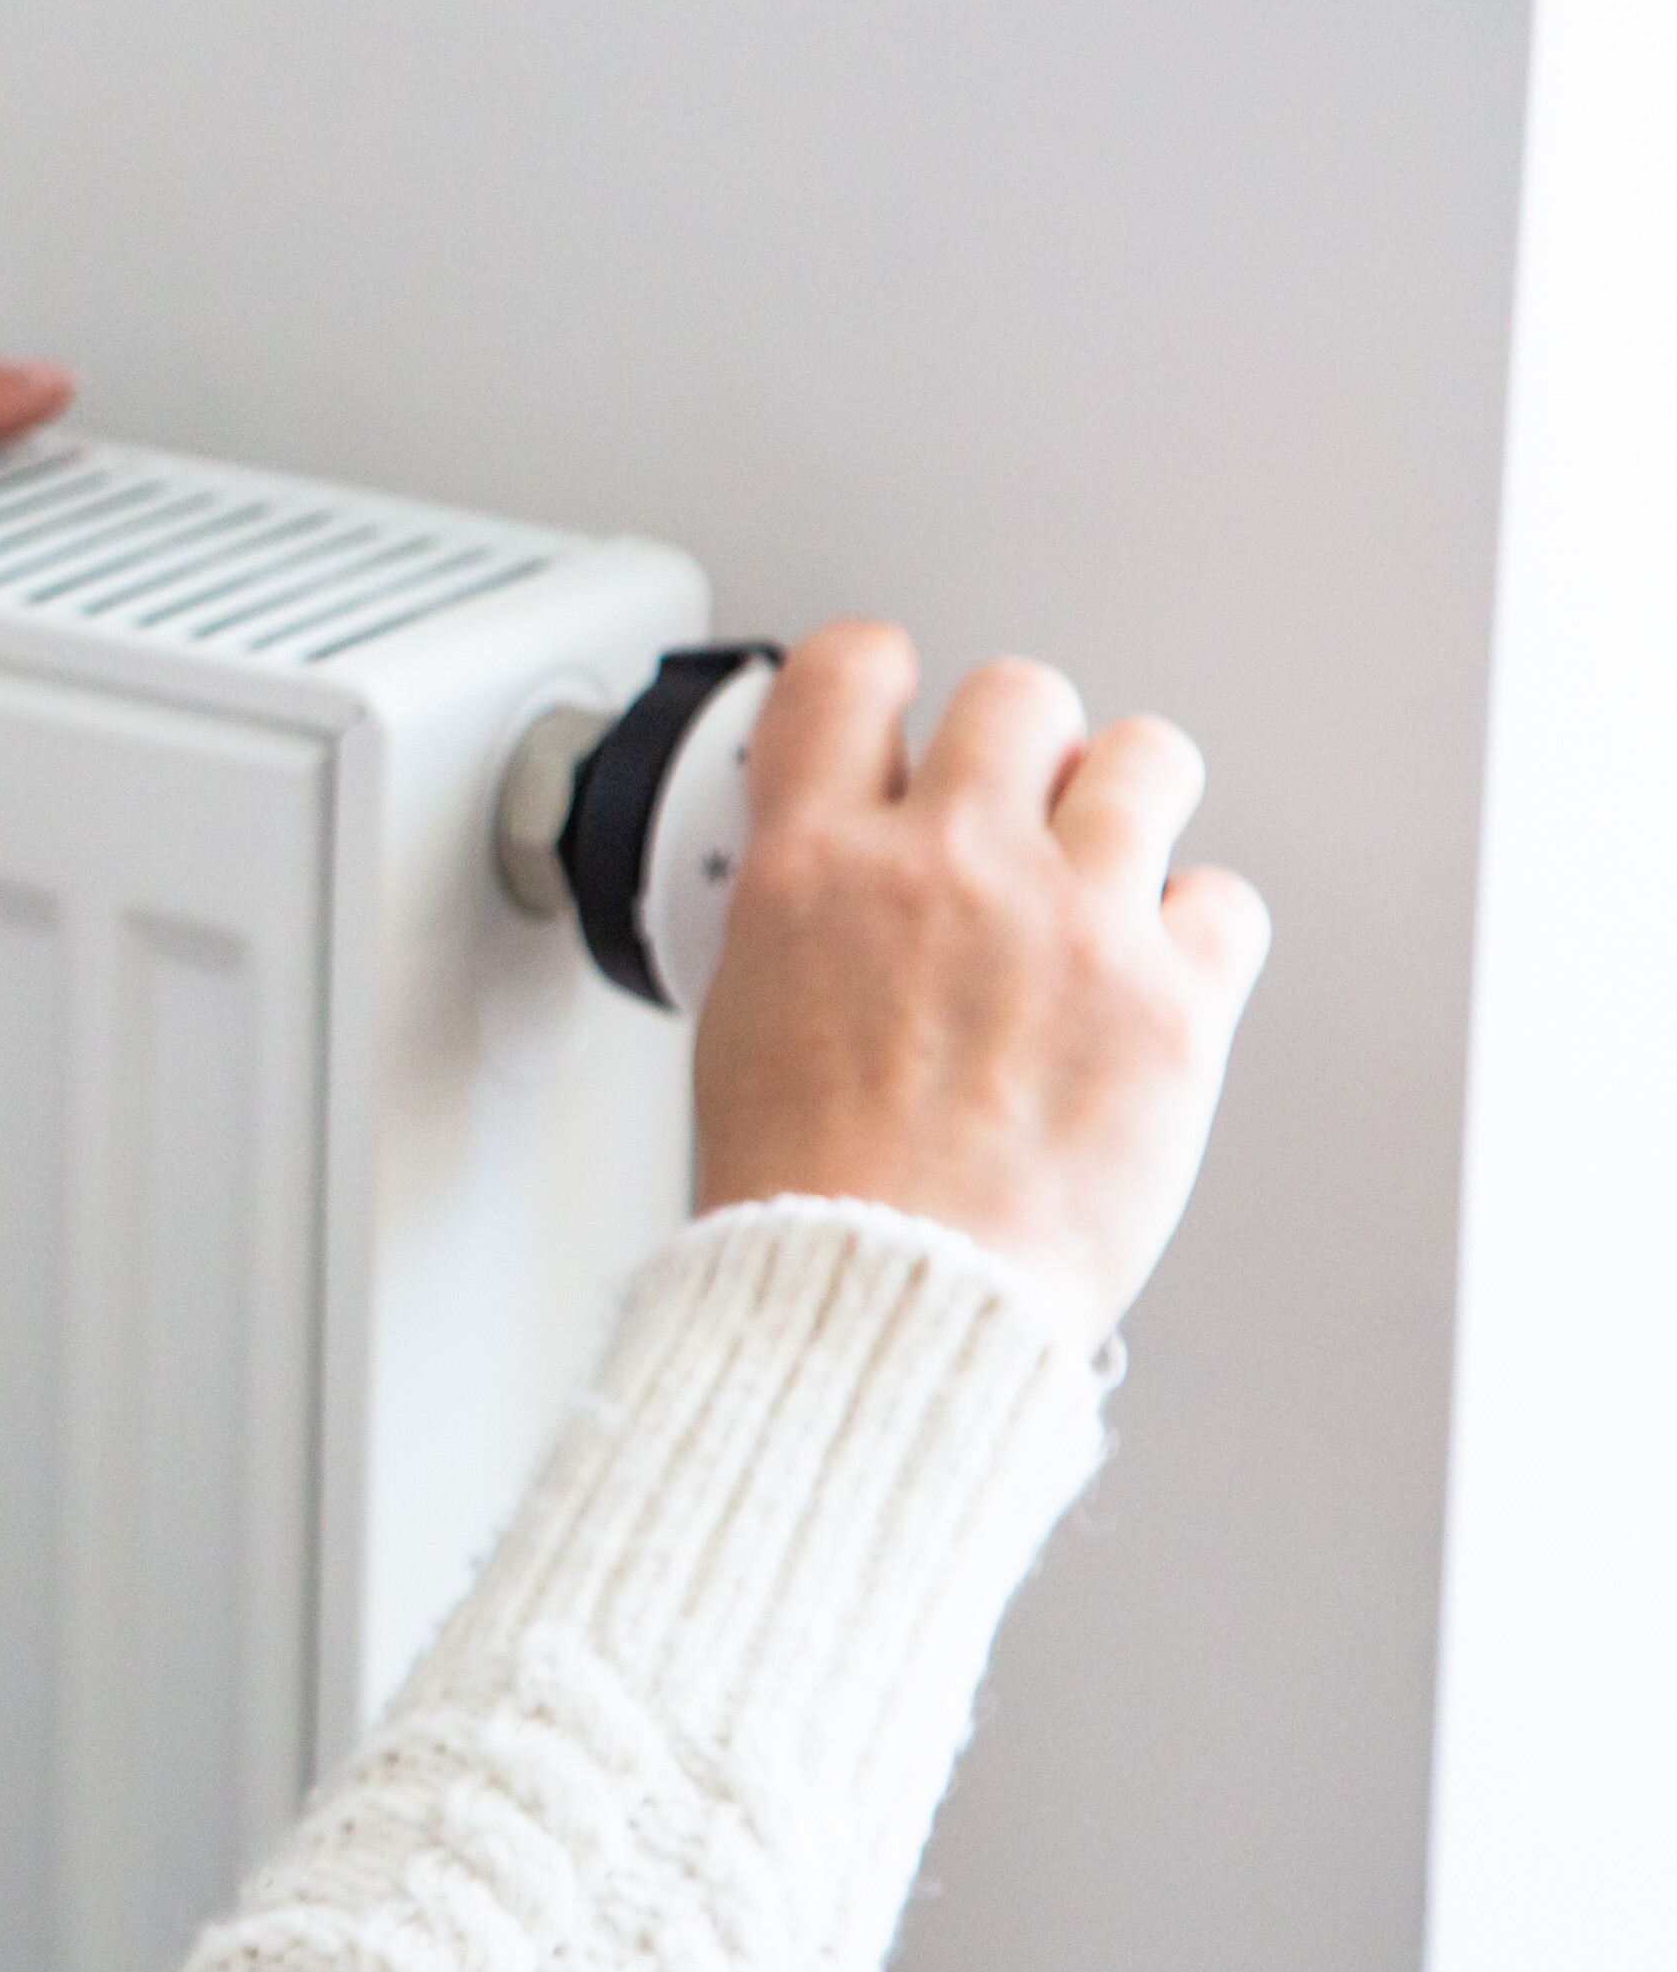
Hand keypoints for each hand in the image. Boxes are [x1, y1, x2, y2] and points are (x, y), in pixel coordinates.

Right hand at [689, 620, 1273, 1347]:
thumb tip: (853, 879)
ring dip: (1132, 803)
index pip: (848, 674)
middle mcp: (943, 867)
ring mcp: (1069, 924)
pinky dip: (1199, 935)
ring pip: (1148, 759)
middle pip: (1019, 695)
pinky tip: (1157, 975)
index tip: (900, 695)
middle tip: (1025, 805)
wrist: (884, 1299)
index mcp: (814, 866)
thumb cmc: (807, 1195)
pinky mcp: (1174, 1001)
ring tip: (1115, 863)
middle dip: (1027, 746)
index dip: (882, 671)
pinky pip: (1228, 901)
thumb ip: (810, 914)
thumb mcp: (744, 1012)